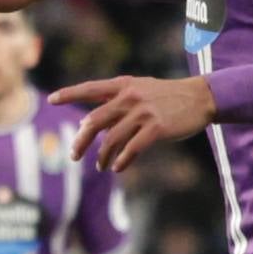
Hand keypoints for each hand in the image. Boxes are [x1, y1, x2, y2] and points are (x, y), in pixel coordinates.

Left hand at [51, 75, 217, 171]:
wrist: (201, 97)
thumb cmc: (168, 96)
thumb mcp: (141, 90)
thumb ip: (117, 104)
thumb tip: (91, 124)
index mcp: (123, 86)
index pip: (90, 88)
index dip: (70, 94)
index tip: (51, 99)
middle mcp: (130, 97)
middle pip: (94, 121)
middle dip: (81, 141)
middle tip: (73, 155)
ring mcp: (143, 112)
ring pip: (112, 139)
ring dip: (103, 156)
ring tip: (101, 166)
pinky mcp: (156, 128)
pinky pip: (131, 148)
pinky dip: (122, 160)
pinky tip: (117, 168)